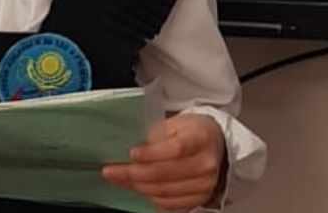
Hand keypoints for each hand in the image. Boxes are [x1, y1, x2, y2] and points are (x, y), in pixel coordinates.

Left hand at [102, 113, 226, 211]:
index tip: (131, 154)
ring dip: (137, 186)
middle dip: (133, 174)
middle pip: (164, 174)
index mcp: (201, 139)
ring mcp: (204, 184)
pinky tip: (139, 187)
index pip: (175, 150)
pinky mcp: (200, 198)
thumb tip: (133, 153)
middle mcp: (206, 164)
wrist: (216, 145)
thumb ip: (157, 136)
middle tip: (111, 171)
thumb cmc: (193, 132)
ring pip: (163, 191)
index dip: (151, 154)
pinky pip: (169, 203)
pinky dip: (150, 197)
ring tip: (120, 179)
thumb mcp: (177, 123)